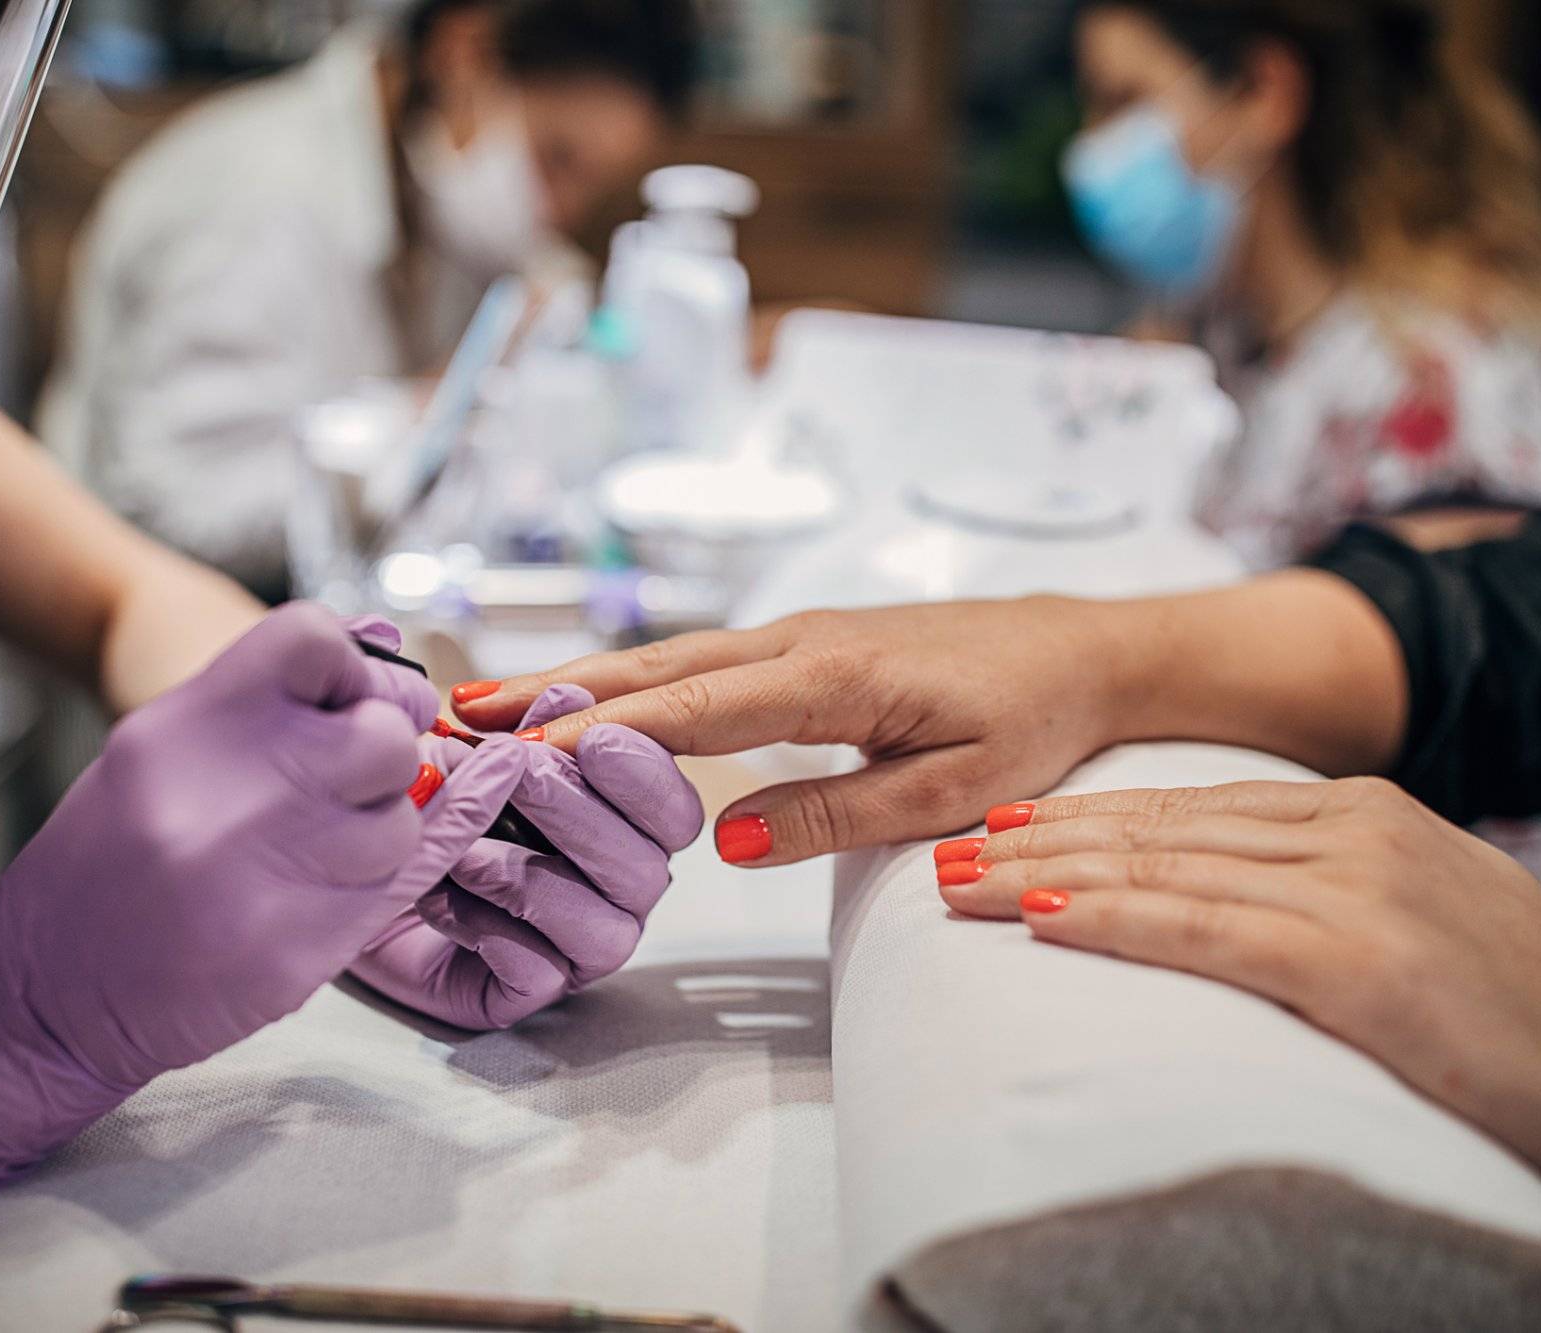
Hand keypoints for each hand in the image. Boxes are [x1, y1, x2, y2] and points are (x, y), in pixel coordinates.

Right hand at [0, 603, 519, 1220]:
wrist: (42, 994)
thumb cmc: (108, 861)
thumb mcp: (161, 751)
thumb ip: (271, 697)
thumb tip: (384, 636)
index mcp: (186, 725)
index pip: (315, 638)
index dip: (353, 666)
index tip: (348, 700)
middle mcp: (228, 791)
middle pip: (383, 736)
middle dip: (385, 755)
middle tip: (355, 780)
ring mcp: (263, 877)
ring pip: (399, 823)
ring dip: (380, 832)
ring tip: (322, 849)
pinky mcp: (294, 952)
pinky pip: (386, 897)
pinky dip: (368, 890)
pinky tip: (316, 893)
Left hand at [348, 682, 704, 1030]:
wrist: (347, 872)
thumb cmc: (424, 806)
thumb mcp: (468, 749)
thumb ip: (523, 725)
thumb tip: (569, 694)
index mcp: (620, 824)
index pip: (673, 810)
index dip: (646, 774)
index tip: (593, 737)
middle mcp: (614, 890)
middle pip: (648, 868)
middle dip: (580, 814)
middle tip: (518, 775)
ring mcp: (576, 948)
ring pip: (606, 931)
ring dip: (528, 877)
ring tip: (463, 849)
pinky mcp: (527, 992)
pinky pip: (537, 973)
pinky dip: (488, 931)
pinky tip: (440, 899)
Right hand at [451, 600, 1127, 866]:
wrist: (1082, 650)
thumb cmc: (1030, 720)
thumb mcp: (954, 789)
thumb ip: (839, 816)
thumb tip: (725, 841)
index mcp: (836, 677)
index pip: (696, 707)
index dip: (603, 733)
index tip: (522, 751)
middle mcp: (801, 641)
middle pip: (658, 669)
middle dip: (555, 692)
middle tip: (459, 716)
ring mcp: (797, 634)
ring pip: (669, 658)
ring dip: (578, 681)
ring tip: (488, 703)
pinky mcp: (802, 644)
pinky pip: (698, 661)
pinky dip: (630, 679)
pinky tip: (588, 700)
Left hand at [939, 777, 1540, 1280]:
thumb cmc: (1534, 1030)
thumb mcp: (1426, 922)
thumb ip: (1333, 891)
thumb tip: (1232, 898)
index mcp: (1371, 815)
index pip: (1194, 808)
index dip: (1090, 818)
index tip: (1009, 827)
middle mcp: (1358, 833)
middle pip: (1161, 827)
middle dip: (1043, 838)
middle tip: (949, 848)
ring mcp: (1359, 889)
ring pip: (1164, 867)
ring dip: (1047, 874)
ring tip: (960, 882)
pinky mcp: (1359, 961)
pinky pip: (1204, 930)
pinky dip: (1115, 920)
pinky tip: (1044, 919)